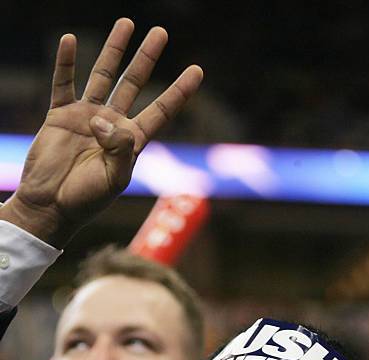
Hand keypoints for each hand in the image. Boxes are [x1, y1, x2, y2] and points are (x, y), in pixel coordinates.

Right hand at [0, 18, 202, 246]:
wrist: (51, 206)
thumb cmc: (86, 200)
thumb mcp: (113, 179)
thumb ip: (119, 149)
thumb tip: (104, 119)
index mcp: (131, 141)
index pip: (161, 110)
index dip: (179, 91)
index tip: (197, 70)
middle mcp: (112, 125)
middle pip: (134, 84)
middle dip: (147, 58)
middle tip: (161, 33)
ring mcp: (86, 117)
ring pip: (102, 76)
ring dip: (113, 50)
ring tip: (127, 24)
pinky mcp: (61, 116)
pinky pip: (63, 84)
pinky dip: (64, 63)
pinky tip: (69, 41)